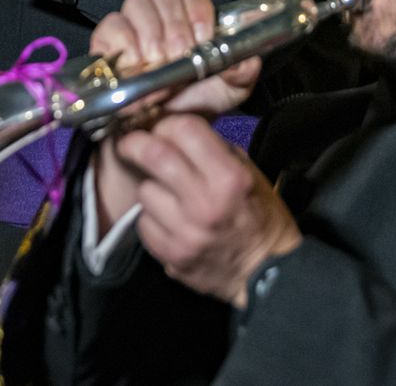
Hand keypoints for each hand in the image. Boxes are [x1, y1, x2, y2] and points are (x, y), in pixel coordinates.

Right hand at [91, 0, 259, 118]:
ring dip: (152, 34)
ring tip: (158, 62)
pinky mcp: (105, 40)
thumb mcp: (228, 91)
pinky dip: (126, 43)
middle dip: (176, 27)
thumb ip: (242, 72)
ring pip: (138, 3)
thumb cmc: (193, 102)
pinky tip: (137, 64)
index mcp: (189, 17)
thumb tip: (250, 58)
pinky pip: (113, 24)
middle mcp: (159, 14)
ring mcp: (130, 24)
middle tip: (180, 56)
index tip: (203, 40)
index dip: (198, 12)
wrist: (162, 130)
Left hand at [114, 113, 300, 305]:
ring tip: (168, 194)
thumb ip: (214, 150)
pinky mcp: (171, 256)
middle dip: (135, 143)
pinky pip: (145, 223)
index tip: (162, 127)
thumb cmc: (259, 217)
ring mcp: (185, 232)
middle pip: (153, 155)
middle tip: (131, 143)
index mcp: (230, 179)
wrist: (265, 272)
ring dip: (151, 186)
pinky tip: (170, 220)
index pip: (185, 130)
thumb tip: (176, 129)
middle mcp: (205, 204)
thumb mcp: (250, 174)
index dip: (168, 123)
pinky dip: (152, 218)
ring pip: (144, 191)